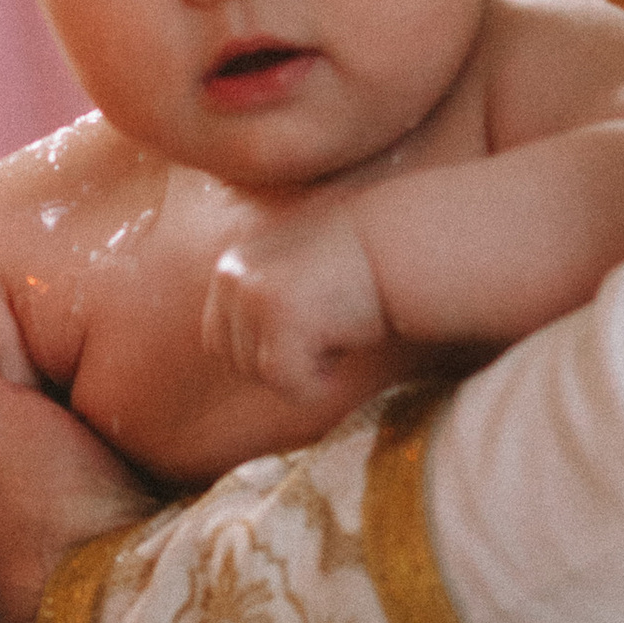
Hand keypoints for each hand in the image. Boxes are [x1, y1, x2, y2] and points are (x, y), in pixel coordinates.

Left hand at [204, 208, 387, 392]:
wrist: (403, 238)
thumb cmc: (358, 267)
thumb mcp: (292, 272)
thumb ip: (262, 303)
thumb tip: (242, 363)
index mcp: (232, 266)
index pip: (219, 344)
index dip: (268, 352)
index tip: (312, 331)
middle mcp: (233, 274)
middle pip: (238, 364)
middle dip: (286, 362)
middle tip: (332, 328)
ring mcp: (254, 291)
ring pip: (262, 375)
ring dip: (306, 369)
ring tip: (339, 326)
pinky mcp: (281, 311)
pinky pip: (288, 382)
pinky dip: (319, 384)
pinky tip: (347, 344)